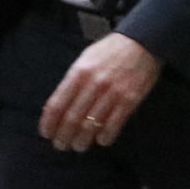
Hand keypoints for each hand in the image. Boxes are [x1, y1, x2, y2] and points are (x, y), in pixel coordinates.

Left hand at [39, 32, 160, 150]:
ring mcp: (112, 93)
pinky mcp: (129, 100)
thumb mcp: (85, 59)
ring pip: (91, 125)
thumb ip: (73, 81)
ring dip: (82, 140)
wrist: (142, 42)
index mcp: (78, 73)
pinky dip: (105, 136)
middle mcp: (93, 84)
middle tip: (61, 146)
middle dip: (64, 136)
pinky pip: (114, 124)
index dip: (49, 122)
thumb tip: (59, 106)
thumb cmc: (110, 51)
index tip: (46, 133)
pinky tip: (101, 141)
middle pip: (72, 118)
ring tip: (79, 146)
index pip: (57, 104)